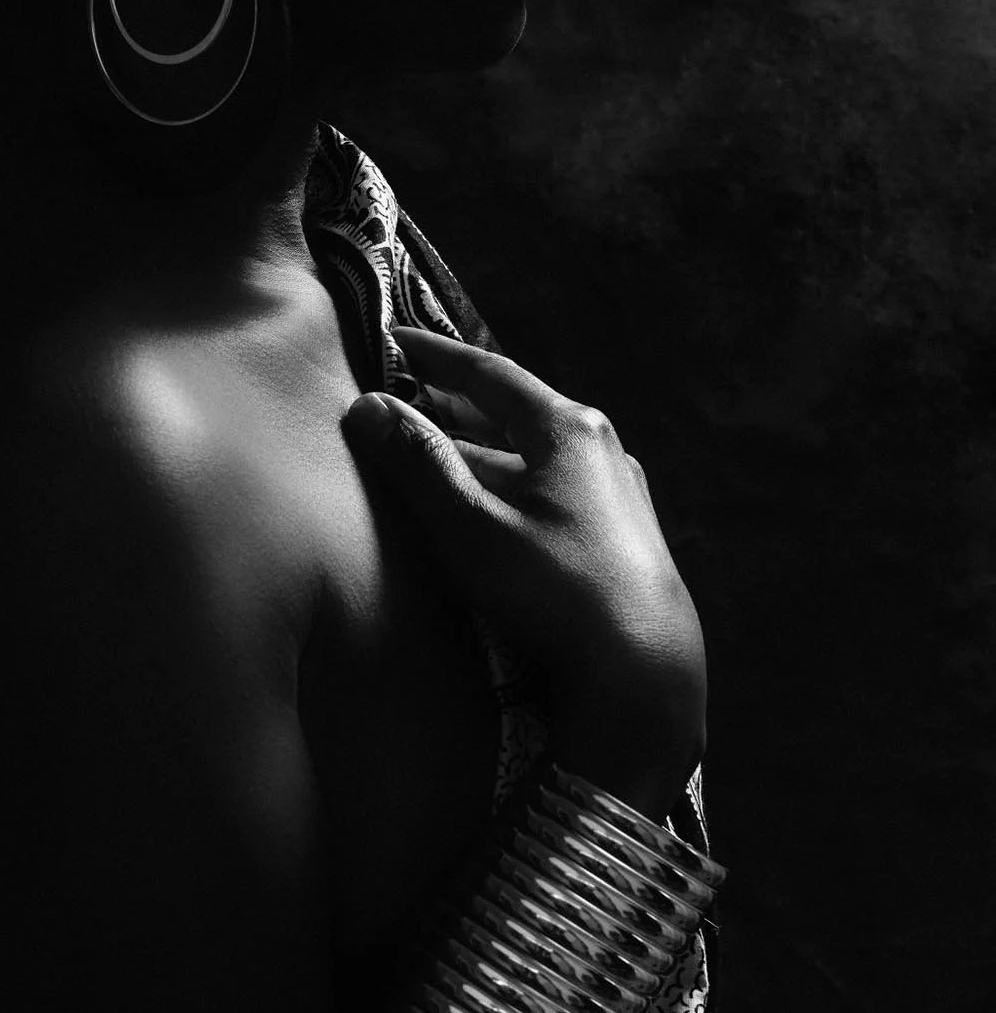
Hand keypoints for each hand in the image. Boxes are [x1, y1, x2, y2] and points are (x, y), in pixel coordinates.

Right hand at [342, 327, 705, 818]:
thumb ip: (418, 464)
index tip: (391, 339)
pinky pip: (547, 494)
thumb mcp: (472, 526)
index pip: (488, 373)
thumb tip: (368, 408)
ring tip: (427, 458)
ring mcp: (614, 495)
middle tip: (399, 396)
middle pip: (510, 414)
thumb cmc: (556, 593)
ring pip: (528, 459)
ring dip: (476, 455)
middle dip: (451, 407)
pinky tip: (482, 514)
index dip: (434, 356)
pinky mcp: (617, 540)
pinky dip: (505, 490)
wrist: (645, 674)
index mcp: (568, 429)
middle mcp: (599, 449)